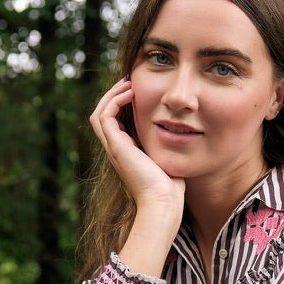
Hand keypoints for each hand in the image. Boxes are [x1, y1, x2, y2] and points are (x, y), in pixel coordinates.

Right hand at [90, 78, 184, 213]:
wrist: (163, 202)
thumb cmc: (170, 187)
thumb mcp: (168, 159)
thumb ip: (167, 145)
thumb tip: (183, 132)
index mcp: (126, 152)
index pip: (114, 121)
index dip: (122, 104)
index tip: (138, 90)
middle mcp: (116, 149)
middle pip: (103, 114)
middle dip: (115, 95)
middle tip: (130, 81)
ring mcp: (114, 148)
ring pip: (100, 113)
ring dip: (112, 94)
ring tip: (129, 83)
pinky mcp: (116, 146)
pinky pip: (105, 116)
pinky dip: (115, 101)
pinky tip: (131, 94)